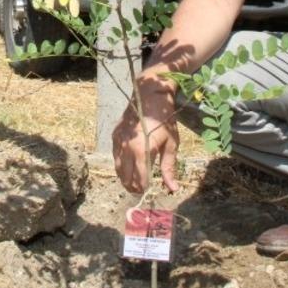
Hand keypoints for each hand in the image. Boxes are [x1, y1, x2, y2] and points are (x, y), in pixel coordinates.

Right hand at [112, 73, 180, 193]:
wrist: (149, 97)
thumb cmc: (164, 121)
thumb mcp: (171, 144)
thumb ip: (169, 168)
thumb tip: (172, 189)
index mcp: (142, 151)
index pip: (140, 179)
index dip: (144, 188)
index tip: (148, 191)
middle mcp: (127, 148)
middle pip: (126, 177)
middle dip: (133, 187)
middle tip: (140, 190)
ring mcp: (118, 142)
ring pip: (118, 169)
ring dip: (125, 178)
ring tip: (133, 183)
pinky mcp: (114, 136)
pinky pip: (115, 157)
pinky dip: (121, 165)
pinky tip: (128, 167)